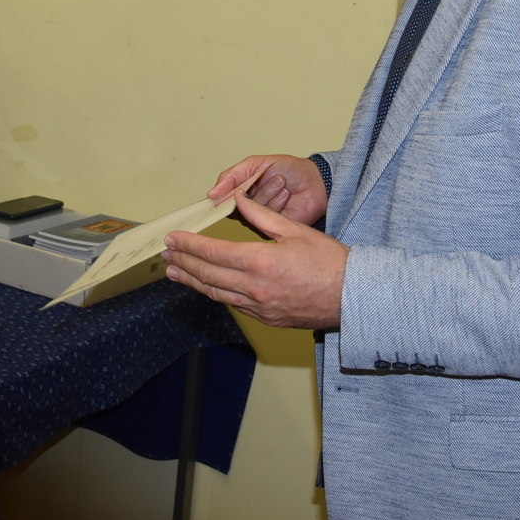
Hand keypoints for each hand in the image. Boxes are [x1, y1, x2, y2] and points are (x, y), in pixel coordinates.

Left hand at [163, 192, 347, 328]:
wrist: (353, 297)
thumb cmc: (330, 263)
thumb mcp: (295, 230)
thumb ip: (261, 216)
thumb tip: (238, 200)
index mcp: (260, 262)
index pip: (213, 252)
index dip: (189, 245)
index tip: (173, 239)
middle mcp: (254, 288)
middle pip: (208, 275)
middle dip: (184, 263)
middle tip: (166, 256)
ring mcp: (258, 307)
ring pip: (216, 294)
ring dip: (193, 282)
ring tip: (175, 273)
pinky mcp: (265, 319)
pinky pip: (233, 305)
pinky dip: (216, 293)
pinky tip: (208, 286)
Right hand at [208, 154, 326, 225]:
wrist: (314, 180)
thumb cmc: (288, 170)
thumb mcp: (255, 164)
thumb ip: (231, 176)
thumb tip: (211, 194)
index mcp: (239, 192)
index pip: (220, 199)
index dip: (222, 195)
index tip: (227, 189)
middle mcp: (247, 207)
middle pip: (235, 204)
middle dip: (254, 187)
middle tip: (268, 177)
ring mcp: (260, 218)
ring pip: (252, 209)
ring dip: (269, 192)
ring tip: (282, 184)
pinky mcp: (273, 227)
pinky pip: (266, 217)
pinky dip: (278, 201)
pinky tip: (287, 195)